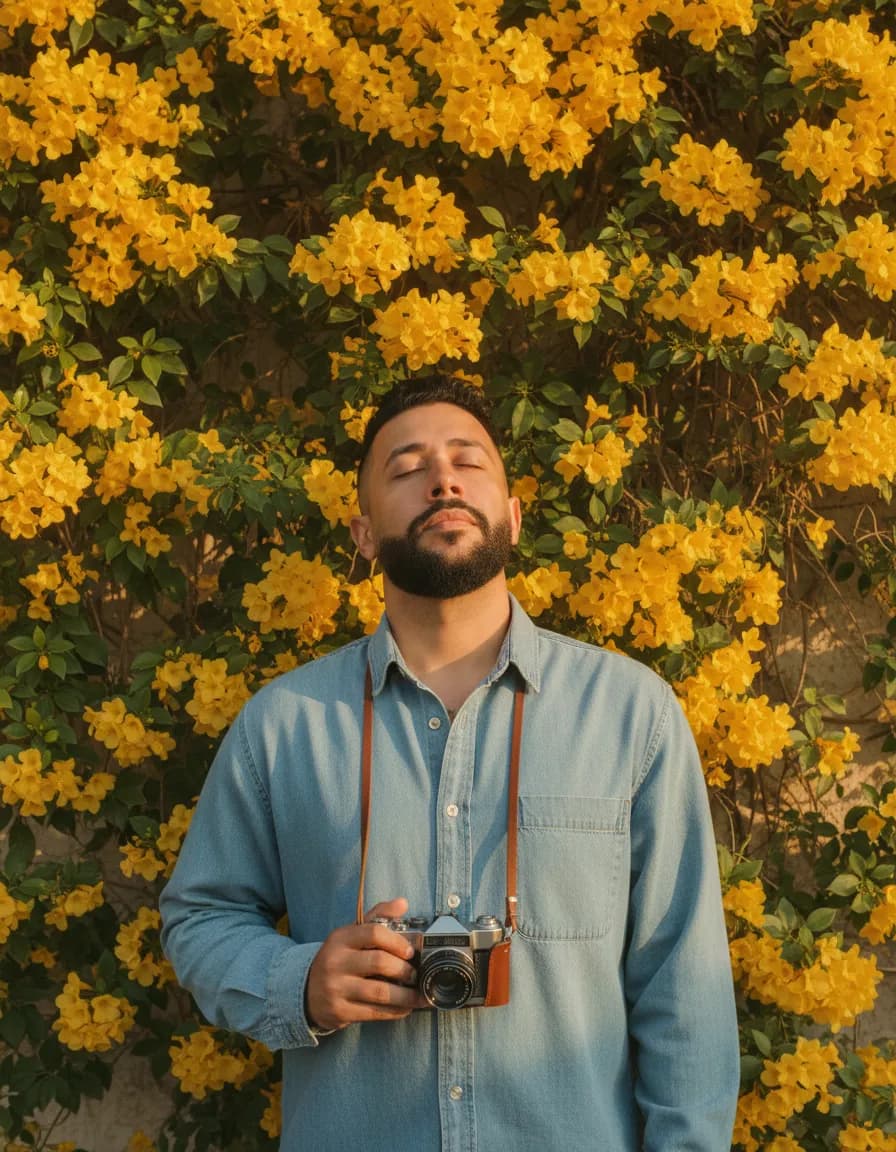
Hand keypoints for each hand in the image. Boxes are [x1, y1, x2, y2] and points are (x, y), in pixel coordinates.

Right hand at [305, 897, 423, 1031]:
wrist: (306, 991)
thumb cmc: (339, 959)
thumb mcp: (351, 934)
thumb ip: (378, 917)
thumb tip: (403, 903)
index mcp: (341, 938)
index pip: (373, 933)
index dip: (397, 942)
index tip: (411, 951)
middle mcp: (336, 961)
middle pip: (379, 962)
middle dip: (404, 970)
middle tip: (416, 974)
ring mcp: (336, 988)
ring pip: (380, 992)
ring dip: (406, 995)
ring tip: (418, 995)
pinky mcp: (340, 1011)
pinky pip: (375, 1012)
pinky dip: (395, 1011)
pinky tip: (405, 1008)